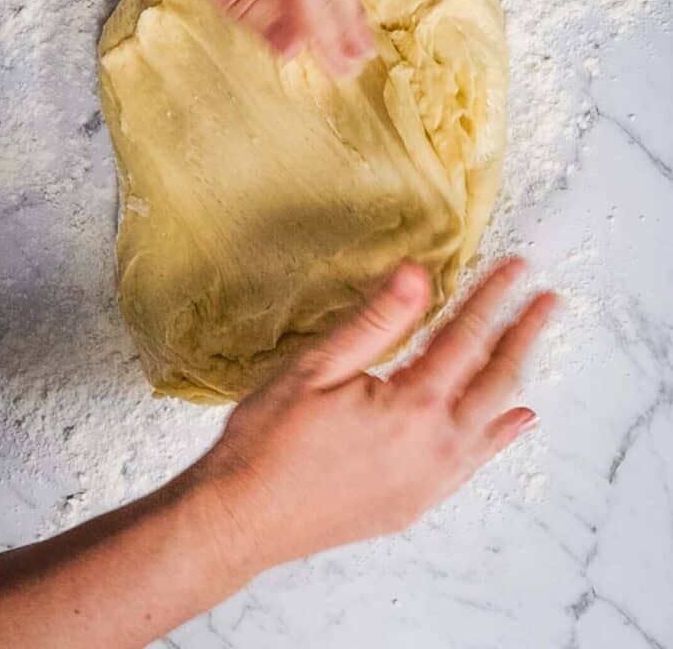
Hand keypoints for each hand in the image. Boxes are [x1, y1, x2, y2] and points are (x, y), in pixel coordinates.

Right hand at [197, 258, 556, 571]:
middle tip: (547, 301)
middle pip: (495, 378)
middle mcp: (434, 446)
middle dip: (523, 334)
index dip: (493, 298)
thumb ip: (376, 322)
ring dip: (515, 377)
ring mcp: (429, 480)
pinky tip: (516, 420)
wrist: (241, 519)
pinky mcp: (416, 501)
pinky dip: (500, 434)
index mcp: (410, 406)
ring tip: (532, 343)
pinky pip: (475, 461)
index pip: (465, 337)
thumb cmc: (269, 440)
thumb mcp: (316, 367)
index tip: (518, 269)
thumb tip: (418, 275)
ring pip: (491, 419)